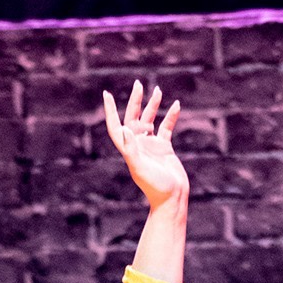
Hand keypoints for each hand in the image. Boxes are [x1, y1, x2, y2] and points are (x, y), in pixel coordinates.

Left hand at [103, 82, 188, 209]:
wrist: (172, 198)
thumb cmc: (155, 187)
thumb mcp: (141, 168)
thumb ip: (132, 149)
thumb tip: (124, 128)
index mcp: (129, 149)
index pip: (116, 126)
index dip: (110, 111)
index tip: (107, 94)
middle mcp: (138, 145)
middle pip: (133, 118)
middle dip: (135, 101)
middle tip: (138, 84)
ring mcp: (151, 146)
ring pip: (150, 120)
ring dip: (152, 106)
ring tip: (157, 90)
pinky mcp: (164, 148)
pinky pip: (166, 127)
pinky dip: (170, 116)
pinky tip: (176, 105)